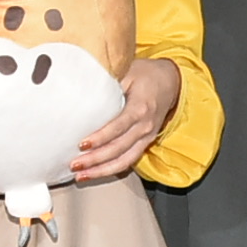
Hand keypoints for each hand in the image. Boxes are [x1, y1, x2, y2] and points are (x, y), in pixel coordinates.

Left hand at [69, 57, 179, 183]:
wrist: (170, 81)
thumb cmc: (145, 74)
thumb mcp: (128, 71)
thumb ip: (108, 83)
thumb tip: (80, 90)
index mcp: (141, 107)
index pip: (118, 127)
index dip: (101, 137)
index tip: (82, 144)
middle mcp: (145, 126)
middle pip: (119, 148)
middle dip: (96, 159)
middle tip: (75, 164)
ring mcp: (147, 137)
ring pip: (125, 160)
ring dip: (102, 170)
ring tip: (82, 175)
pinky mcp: (145, 143)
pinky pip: (129, 160)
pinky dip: (112, 169)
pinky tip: (95, 172)